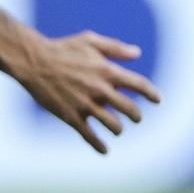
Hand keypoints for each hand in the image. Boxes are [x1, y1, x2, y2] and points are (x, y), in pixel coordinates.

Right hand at [17, 30, 161, 153]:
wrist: (35, 62)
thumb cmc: (64, 48)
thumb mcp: (91, 41)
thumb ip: (115, 48)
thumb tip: (137, 53)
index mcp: (107, 70)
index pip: (138, 84)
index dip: (151, 93)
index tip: (158, 100)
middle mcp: (100, 89)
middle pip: (129, 108)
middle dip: (136, 115)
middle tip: (137, 118)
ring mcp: (86, 105)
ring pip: (112, 125)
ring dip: (119, 129)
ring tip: (118, 129)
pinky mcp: (71, 116)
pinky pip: (89, 136)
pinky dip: (99, 145)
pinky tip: (105, 151)